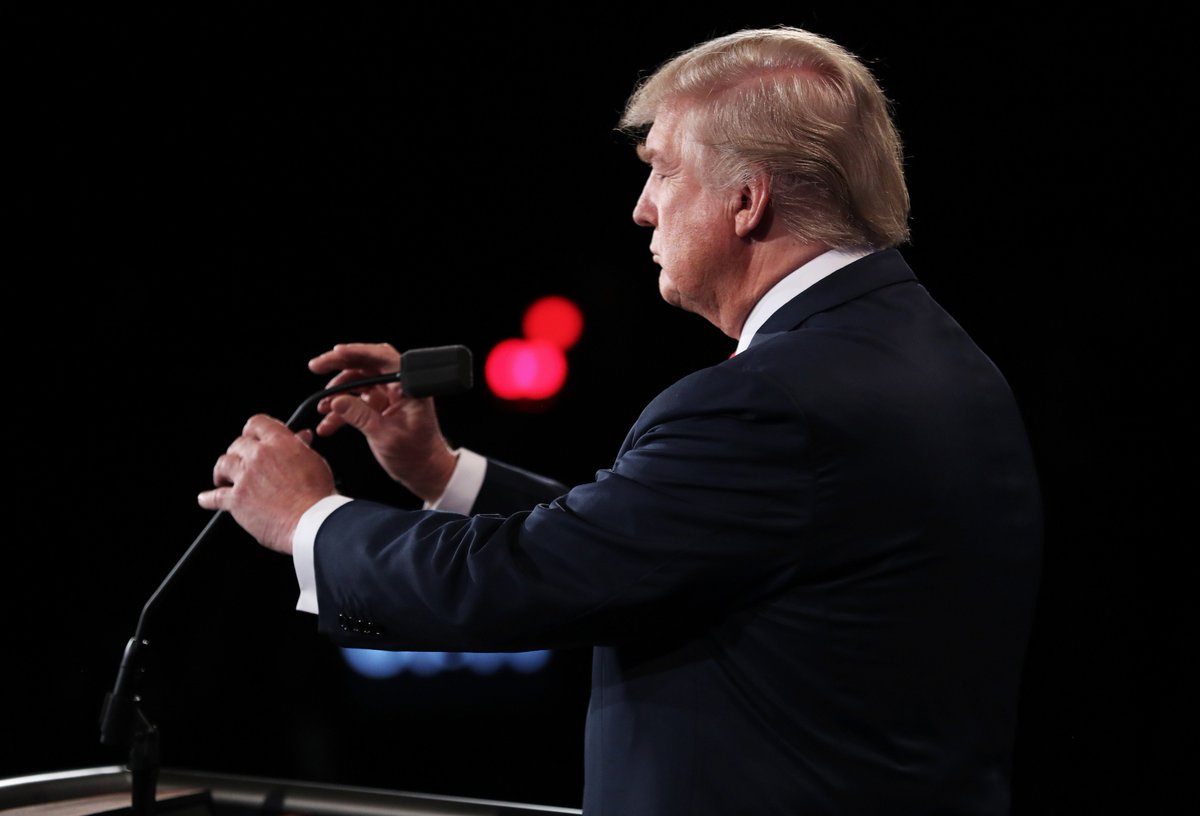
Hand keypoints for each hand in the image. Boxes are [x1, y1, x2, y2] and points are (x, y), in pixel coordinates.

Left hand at [197, 414, 336, 554]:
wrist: (311, 522)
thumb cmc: (318, 496)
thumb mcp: (315, 463)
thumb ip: (301, 448)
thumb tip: (302, 435)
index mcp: (280, 443)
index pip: (257, 424)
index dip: (252, 431)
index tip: (252, 438)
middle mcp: (260, 456)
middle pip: (238, 444)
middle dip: (238, 453)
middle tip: (241, 462)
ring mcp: (246, 477)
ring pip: (223, 464)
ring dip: (222, 471)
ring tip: (223, 478)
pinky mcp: (236, 500)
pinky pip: (214, 496)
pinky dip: (208, 498)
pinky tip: (205, 499)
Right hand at [307, 342, 456, 502]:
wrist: (424, 471)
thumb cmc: (416, 455)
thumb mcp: (385, 437)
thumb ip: (360, 417)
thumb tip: (336, 400)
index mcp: (408, 387)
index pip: (383, 358)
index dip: (357, 352)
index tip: (335, 353)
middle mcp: (399, 386)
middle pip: (367, 364)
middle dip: (340, 365)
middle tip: (317, 367)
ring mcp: (390, 395)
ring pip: (359, 382)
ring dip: (337, 392)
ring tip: (321, 406)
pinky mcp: (381, 406)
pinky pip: (357, 400)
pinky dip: (341, 410)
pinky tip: (327, 423)